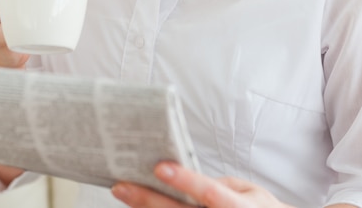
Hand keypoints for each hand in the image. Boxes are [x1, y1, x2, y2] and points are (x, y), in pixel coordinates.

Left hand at [112, 162, 293, 207]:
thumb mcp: (248, 191)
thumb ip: (218, 184)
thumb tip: (182, 176)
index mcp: (238, 207)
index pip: (209, 193)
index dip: (185, 180)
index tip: (160, 166)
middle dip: (148, 200)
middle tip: (122, 186)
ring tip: (124, 194)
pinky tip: (139, 207)